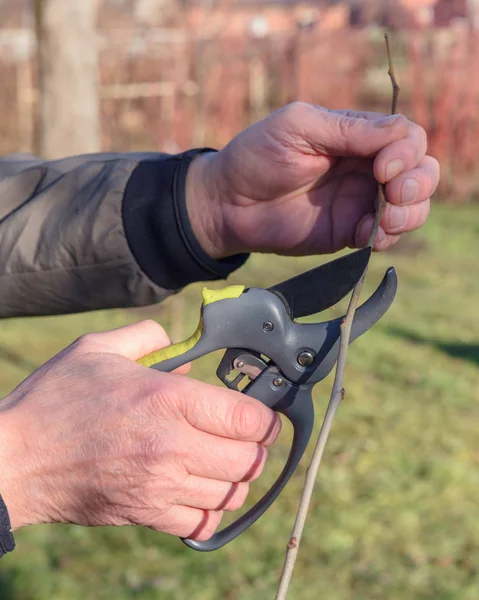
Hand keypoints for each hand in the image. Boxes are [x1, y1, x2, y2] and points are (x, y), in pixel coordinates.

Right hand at [0, 321, 279, 540]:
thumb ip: (147, 336)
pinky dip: (212, 510)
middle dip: (257, 447)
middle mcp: (172, 446)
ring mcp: (160, 485)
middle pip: (248, 458)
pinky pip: (202, 523)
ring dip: (237, 478)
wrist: (16, 458)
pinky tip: (202, 490)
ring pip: (231, 493)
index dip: (267, 417)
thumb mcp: (98, 349)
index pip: (247, 417)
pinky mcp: (146, 513)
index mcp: (167, 400)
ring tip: (227, 462)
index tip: (265, 414)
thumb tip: (178, 343)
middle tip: (247, 436)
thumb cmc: (56, 399)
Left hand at [187, 102, 439, 257]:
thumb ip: (348, 129)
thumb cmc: (256, 156)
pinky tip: (369, 237)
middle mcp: (364, 168)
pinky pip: (384, 235)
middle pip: (420, 171)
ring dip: (411, 214)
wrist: (227, 204)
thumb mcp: (298, 126)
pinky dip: (387, 237)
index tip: (381, 169)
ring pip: (411, 206)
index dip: (406, 153)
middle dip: (418, 184)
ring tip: (385, 221)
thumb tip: (400, 133)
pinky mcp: (347, 232)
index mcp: (356, 135)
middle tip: (394, 195)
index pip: (406, 138)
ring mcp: (358, 201)